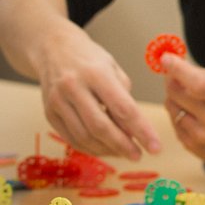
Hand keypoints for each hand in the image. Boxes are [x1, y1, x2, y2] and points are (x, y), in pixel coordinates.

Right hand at [32, 25, 160, 159]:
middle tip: (139, 155)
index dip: (141, 131)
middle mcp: (74, 88)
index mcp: (96, 74)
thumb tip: (135, 131)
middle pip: (101, 126)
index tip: (155, 147)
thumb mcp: (114, 69)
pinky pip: (71, 138)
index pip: (123, 109)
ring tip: (124, 153)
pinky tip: (105, 150)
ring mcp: (57, 102)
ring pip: (84, 136)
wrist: (53, 49)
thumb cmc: (90, 59)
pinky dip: (89, 148)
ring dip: (107, 150)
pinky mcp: (48, 113)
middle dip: (123, 145)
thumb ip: (124, 98)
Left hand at [162, 54, 204, 169]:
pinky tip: (192, 113)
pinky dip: (178, 113)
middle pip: (178, 93)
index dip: (180, 71)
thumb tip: (175, 66)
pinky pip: (173, 121)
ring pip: (171, 107)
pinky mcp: (191, 145)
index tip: (166, 59)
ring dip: (175, 97)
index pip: (200, 84)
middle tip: (174, 74)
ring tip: (189, 97)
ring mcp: (201, 135)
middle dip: (172, 80)